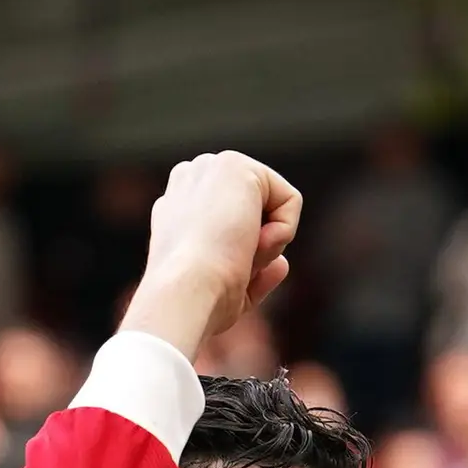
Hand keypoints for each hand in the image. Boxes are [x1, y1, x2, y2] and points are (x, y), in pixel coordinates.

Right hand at [122, 150, 300, 357]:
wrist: (183, 293)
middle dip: (255, 246)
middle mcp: (190, 179)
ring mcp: (211, 168)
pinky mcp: (236, 166)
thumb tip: (282, 265)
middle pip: (256, 213)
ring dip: (266, 244)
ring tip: (236, 257)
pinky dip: (282, 234)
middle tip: (230, 267)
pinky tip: (250, 245)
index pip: (233, 222)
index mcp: (176, 206)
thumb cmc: (197, 301)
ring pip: (272, 208)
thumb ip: (253, 271)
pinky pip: (290, 201)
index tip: (218, 275)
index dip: (240, 256)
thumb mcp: (226, 287)